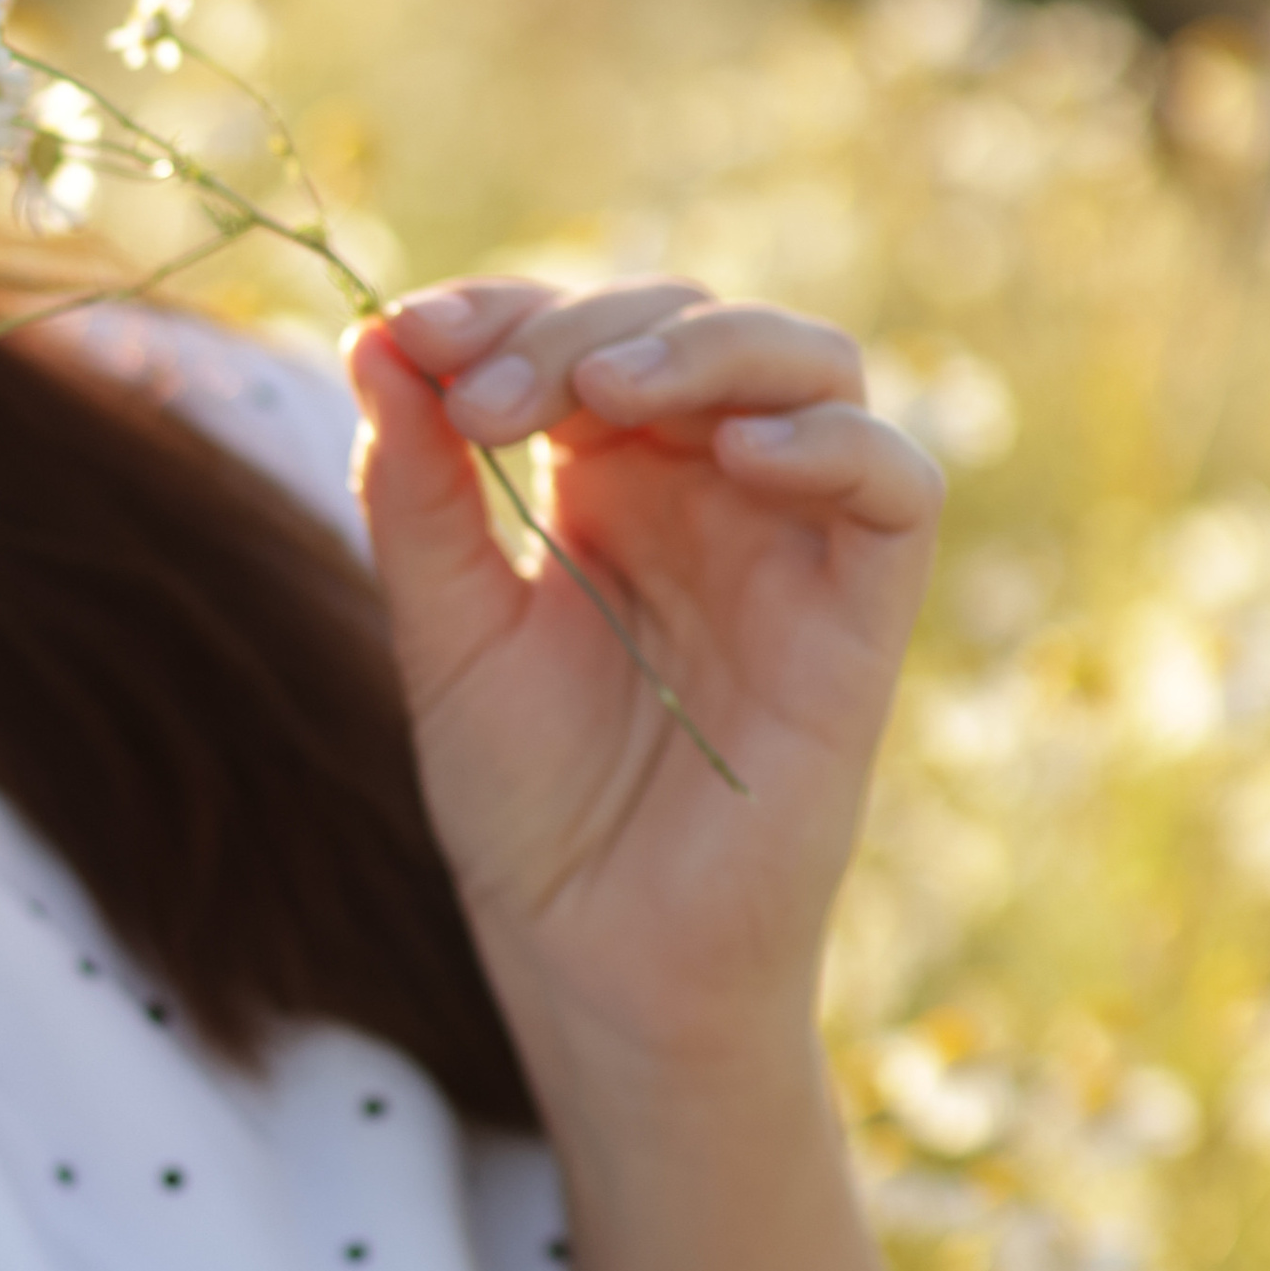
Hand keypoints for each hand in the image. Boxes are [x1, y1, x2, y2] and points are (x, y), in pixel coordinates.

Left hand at [345, 277, 941, 1069]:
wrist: (593, 960)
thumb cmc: (526, 808)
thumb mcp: (445, 633)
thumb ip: (416, 492)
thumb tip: (374, 338)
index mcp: (607, 478)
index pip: (577, 331)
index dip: (501, 310)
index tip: (409, 335)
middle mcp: (708, 488)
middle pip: (683, 324)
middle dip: (575, 330)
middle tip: (482, 397)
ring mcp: (790, 542)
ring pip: (808, 364)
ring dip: (703, 348)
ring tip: (599, 390)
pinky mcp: (861, 616)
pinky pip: (895, 488)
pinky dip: (833, 442)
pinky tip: (736, 453)